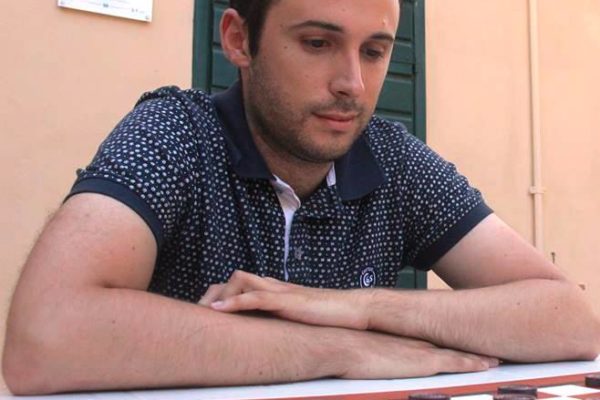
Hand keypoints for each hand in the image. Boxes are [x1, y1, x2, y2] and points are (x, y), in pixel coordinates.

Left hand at [199, 270, 369, 329]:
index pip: (239, 283)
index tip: (206, 315)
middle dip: (212, 293)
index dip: (220, 295)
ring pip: (240, 281)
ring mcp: (279, 291)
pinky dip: (235, 302)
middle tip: (198, 313)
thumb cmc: (324, 316)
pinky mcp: (286, 300)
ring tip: (204, 311)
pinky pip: (255, 296)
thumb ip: (278, 319)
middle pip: (234, 279)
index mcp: (273, 290)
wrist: (349, 310)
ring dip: (219, 295)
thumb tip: (262, 332)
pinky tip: (220, 311)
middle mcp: (273, 286)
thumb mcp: (295, 317)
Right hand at [336, 330, 499, 378]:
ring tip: (497, 358)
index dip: (450, 345)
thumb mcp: (361, 352)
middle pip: (449, 344)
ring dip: (478, 356)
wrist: (341, 345)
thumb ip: (370, 355)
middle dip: (469, 347)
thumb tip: (367, 360)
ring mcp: (421, 350)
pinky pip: (457, 363)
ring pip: (458, 353)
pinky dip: (475, 363)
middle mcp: (415, 341)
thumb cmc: (344, 350)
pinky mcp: (424, 362)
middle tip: (489, 350)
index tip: (464, 346)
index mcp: (402, 340)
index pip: (433, 342)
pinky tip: (490, 365)